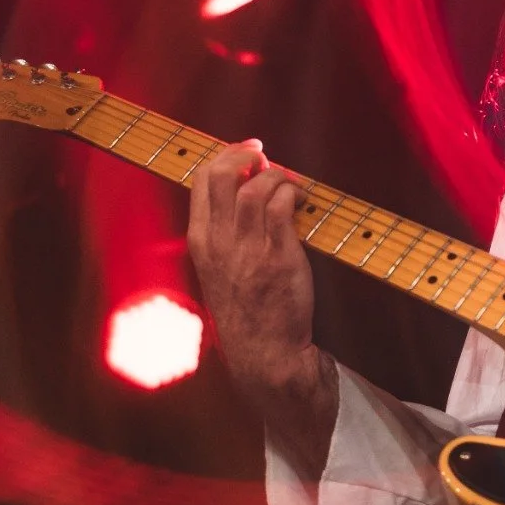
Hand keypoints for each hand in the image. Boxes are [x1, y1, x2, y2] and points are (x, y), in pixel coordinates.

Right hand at [187, 141, 336, 467]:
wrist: (264, 352)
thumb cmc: (246, 311)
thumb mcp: (219, 270)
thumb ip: (224, 234)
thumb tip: (246, 194)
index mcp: (200, 241)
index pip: (201, 181)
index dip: (225, 157)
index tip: (247, 152)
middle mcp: (219, 241)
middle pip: (222, 174)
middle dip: (245, 154)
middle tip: (266, 155)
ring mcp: (248, 248)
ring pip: (256, 187)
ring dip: (278, 175)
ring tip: (292, 184)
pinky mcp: (279, 255)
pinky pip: (284, 206)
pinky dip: (295, 192)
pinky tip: (304, 199)